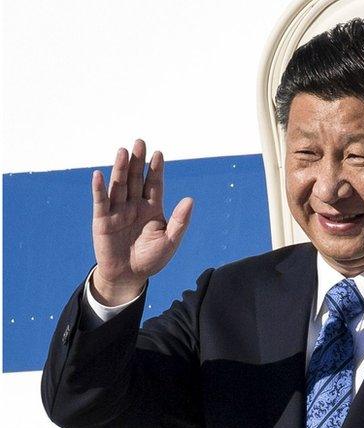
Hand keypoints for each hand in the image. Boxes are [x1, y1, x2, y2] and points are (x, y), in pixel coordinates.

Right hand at [91, 140, 192, 304]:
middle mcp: (134, 205)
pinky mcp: (103, 220)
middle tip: (140, 142)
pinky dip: (99, 188)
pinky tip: (99, 174)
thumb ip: (180, 221)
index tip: (159, 154)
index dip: (156, 169)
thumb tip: (190, 200)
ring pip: (119, 185)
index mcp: (152, 208)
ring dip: (120, 168)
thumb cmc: (151, 258)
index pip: (154, 184)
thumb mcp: (170, 241)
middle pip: (136, 179)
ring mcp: (118, 211)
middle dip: (138, 161)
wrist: (129, 276)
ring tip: (123, 151)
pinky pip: (101, 201)